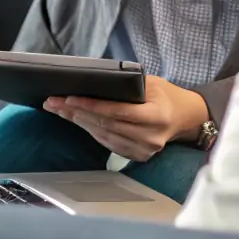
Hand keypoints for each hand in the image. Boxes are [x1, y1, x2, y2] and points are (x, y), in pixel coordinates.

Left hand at [43, 77, 208, 161]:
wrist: (185, 117)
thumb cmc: (166, 95)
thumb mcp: (153, 83)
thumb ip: (129, 85)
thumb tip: (95, 81)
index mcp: (156, 116)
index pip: (118, 112)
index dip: (91, 106)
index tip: (69, 98)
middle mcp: (150, 137)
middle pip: (106, 125)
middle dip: (76, 113)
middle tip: (53, 102)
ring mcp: (144, 150)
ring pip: (103, 136)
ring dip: (79, 122)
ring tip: (59, 110)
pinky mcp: (137, 156)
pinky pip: (108, 144)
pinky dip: (91, 131)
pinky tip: (77, 120)